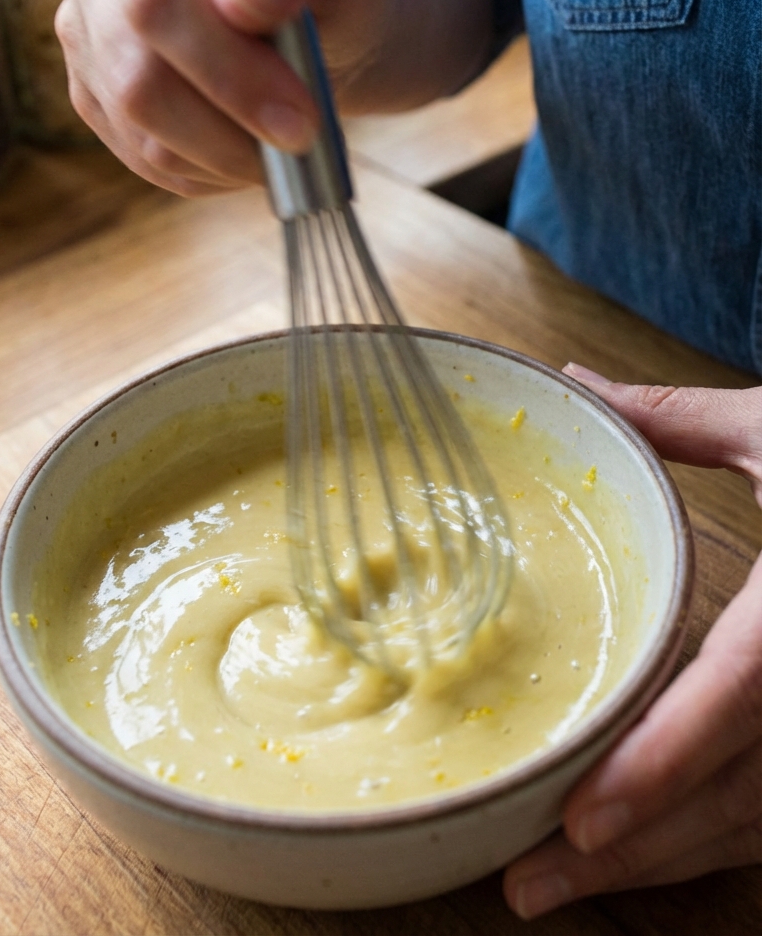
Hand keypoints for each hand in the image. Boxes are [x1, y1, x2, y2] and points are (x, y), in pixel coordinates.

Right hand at [55, 0, 489, 197]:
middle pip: (137, 70)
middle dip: (231, 120)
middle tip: (305, 139)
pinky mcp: (93, 88)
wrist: (326, 14)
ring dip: (225, 151)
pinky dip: (206, 167)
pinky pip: (138, 153)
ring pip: (136, 122)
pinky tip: (251, 145)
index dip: (225, 65)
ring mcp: (84, 24)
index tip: (301, 113)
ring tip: (288, 140)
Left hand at [504, 369, 761, 918]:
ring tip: (563, 883)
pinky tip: (650, 850)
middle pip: (738, 793)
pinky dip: (713, 839)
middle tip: (528, 884)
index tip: (581, 820)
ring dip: (664, 861)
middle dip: (633, 849)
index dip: (663, 762)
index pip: (738, 695)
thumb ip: (676, 420)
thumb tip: (577, 382)